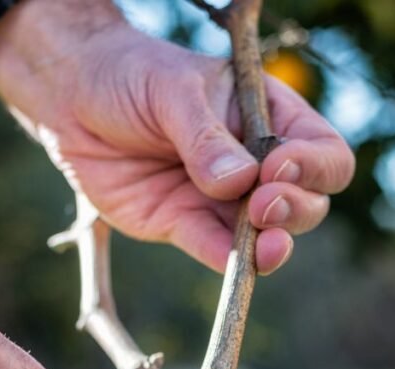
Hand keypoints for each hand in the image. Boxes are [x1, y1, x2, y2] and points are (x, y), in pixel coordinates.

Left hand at [0, 0, 354, 273]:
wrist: (71, 98)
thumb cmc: (131, 76)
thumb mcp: (172, 92)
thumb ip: (205, 137)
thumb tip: (239, 183)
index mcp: (270, 119)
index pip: (322, 152)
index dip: (313, 167)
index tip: (278, 167)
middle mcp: (256, 164)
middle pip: (307, 201)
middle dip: (294, 207)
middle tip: (262, 203)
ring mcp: (223, 200)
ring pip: (268, 235)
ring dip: (271, 244)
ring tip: (265, 243)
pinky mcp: (185, 226)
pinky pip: (217, 252)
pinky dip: (231, 264)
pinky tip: (237, 266)